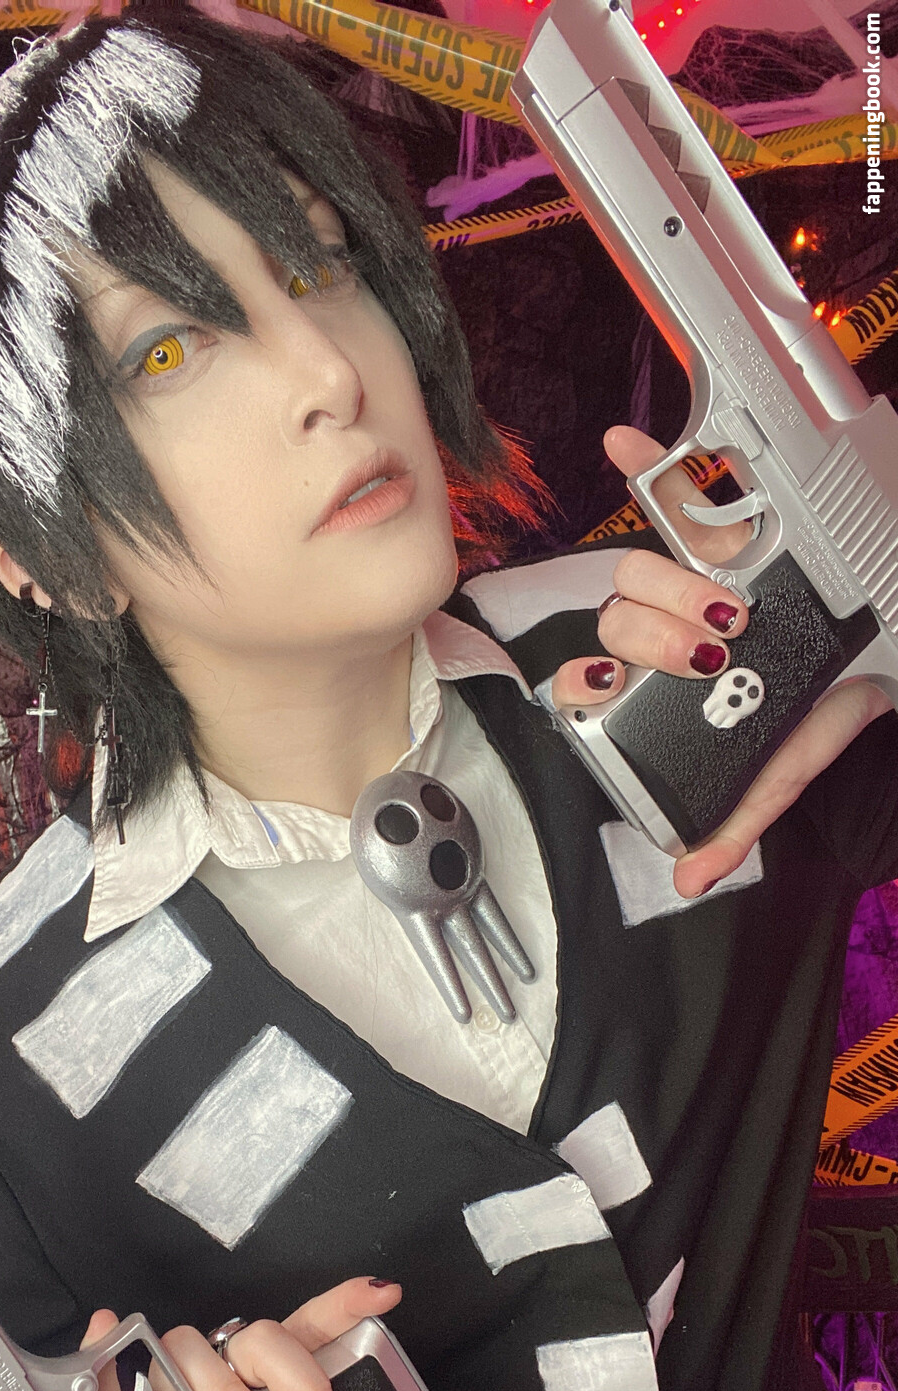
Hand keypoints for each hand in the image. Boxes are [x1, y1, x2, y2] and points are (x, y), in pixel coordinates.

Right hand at [80, 1277, 485, 1390]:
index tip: (384, 1291)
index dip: (346, 1303)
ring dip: (221, 1385)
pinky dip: (110, 1347)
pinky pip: (117, 1362)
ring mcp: (180, 1389)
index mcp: (285, 1386)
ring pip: (196, 1345)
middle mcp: (235, 1376)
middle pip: (263, 1336)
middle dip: (291, 1373)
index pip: (317, 1329)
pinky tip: (106, 1334)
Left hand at [551, 425, 889, 897]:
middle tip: (707, 654)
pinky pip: (678, 490)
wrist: (888, 659)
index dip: (592, 676)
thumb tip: (690, 876)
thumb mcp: (782, 768)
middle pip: (620, 615)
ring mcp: (698, 572)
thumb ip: (735, 818)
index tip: (617, 688)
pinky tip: (621, 445)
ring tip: (721, 605)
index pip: (604, 669)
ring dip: (667, 582)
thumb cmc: (829, 706)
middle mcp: (673, 622)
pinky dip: (645, 465)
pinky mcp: (734, 527)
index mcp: (668, 679)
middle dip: (651, 634)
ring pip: (642, 565)